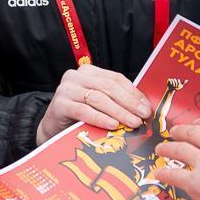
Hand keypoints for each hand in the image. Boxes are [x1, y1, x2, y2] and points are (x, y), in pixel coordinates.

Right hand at [36, 64, 151, 144]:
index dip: (133, 93)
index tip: (146, 107)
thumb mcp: (98, 103)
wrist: (53, 127)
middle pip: (108, 87)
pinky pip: (84, 111)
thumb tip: (142, 107)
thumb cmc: (78, 115)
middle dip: (128, 103)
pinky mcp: (59, 104)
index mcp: (88, 71)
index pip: (115, 79)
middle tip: (142, 116)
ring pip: (98, 99)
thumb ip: (116, 100)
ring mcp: (66, 89)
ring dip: (118, 112)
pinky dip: (100, 118)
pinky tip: (112, 125)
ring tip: (132, 122)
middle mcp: (76, 76)